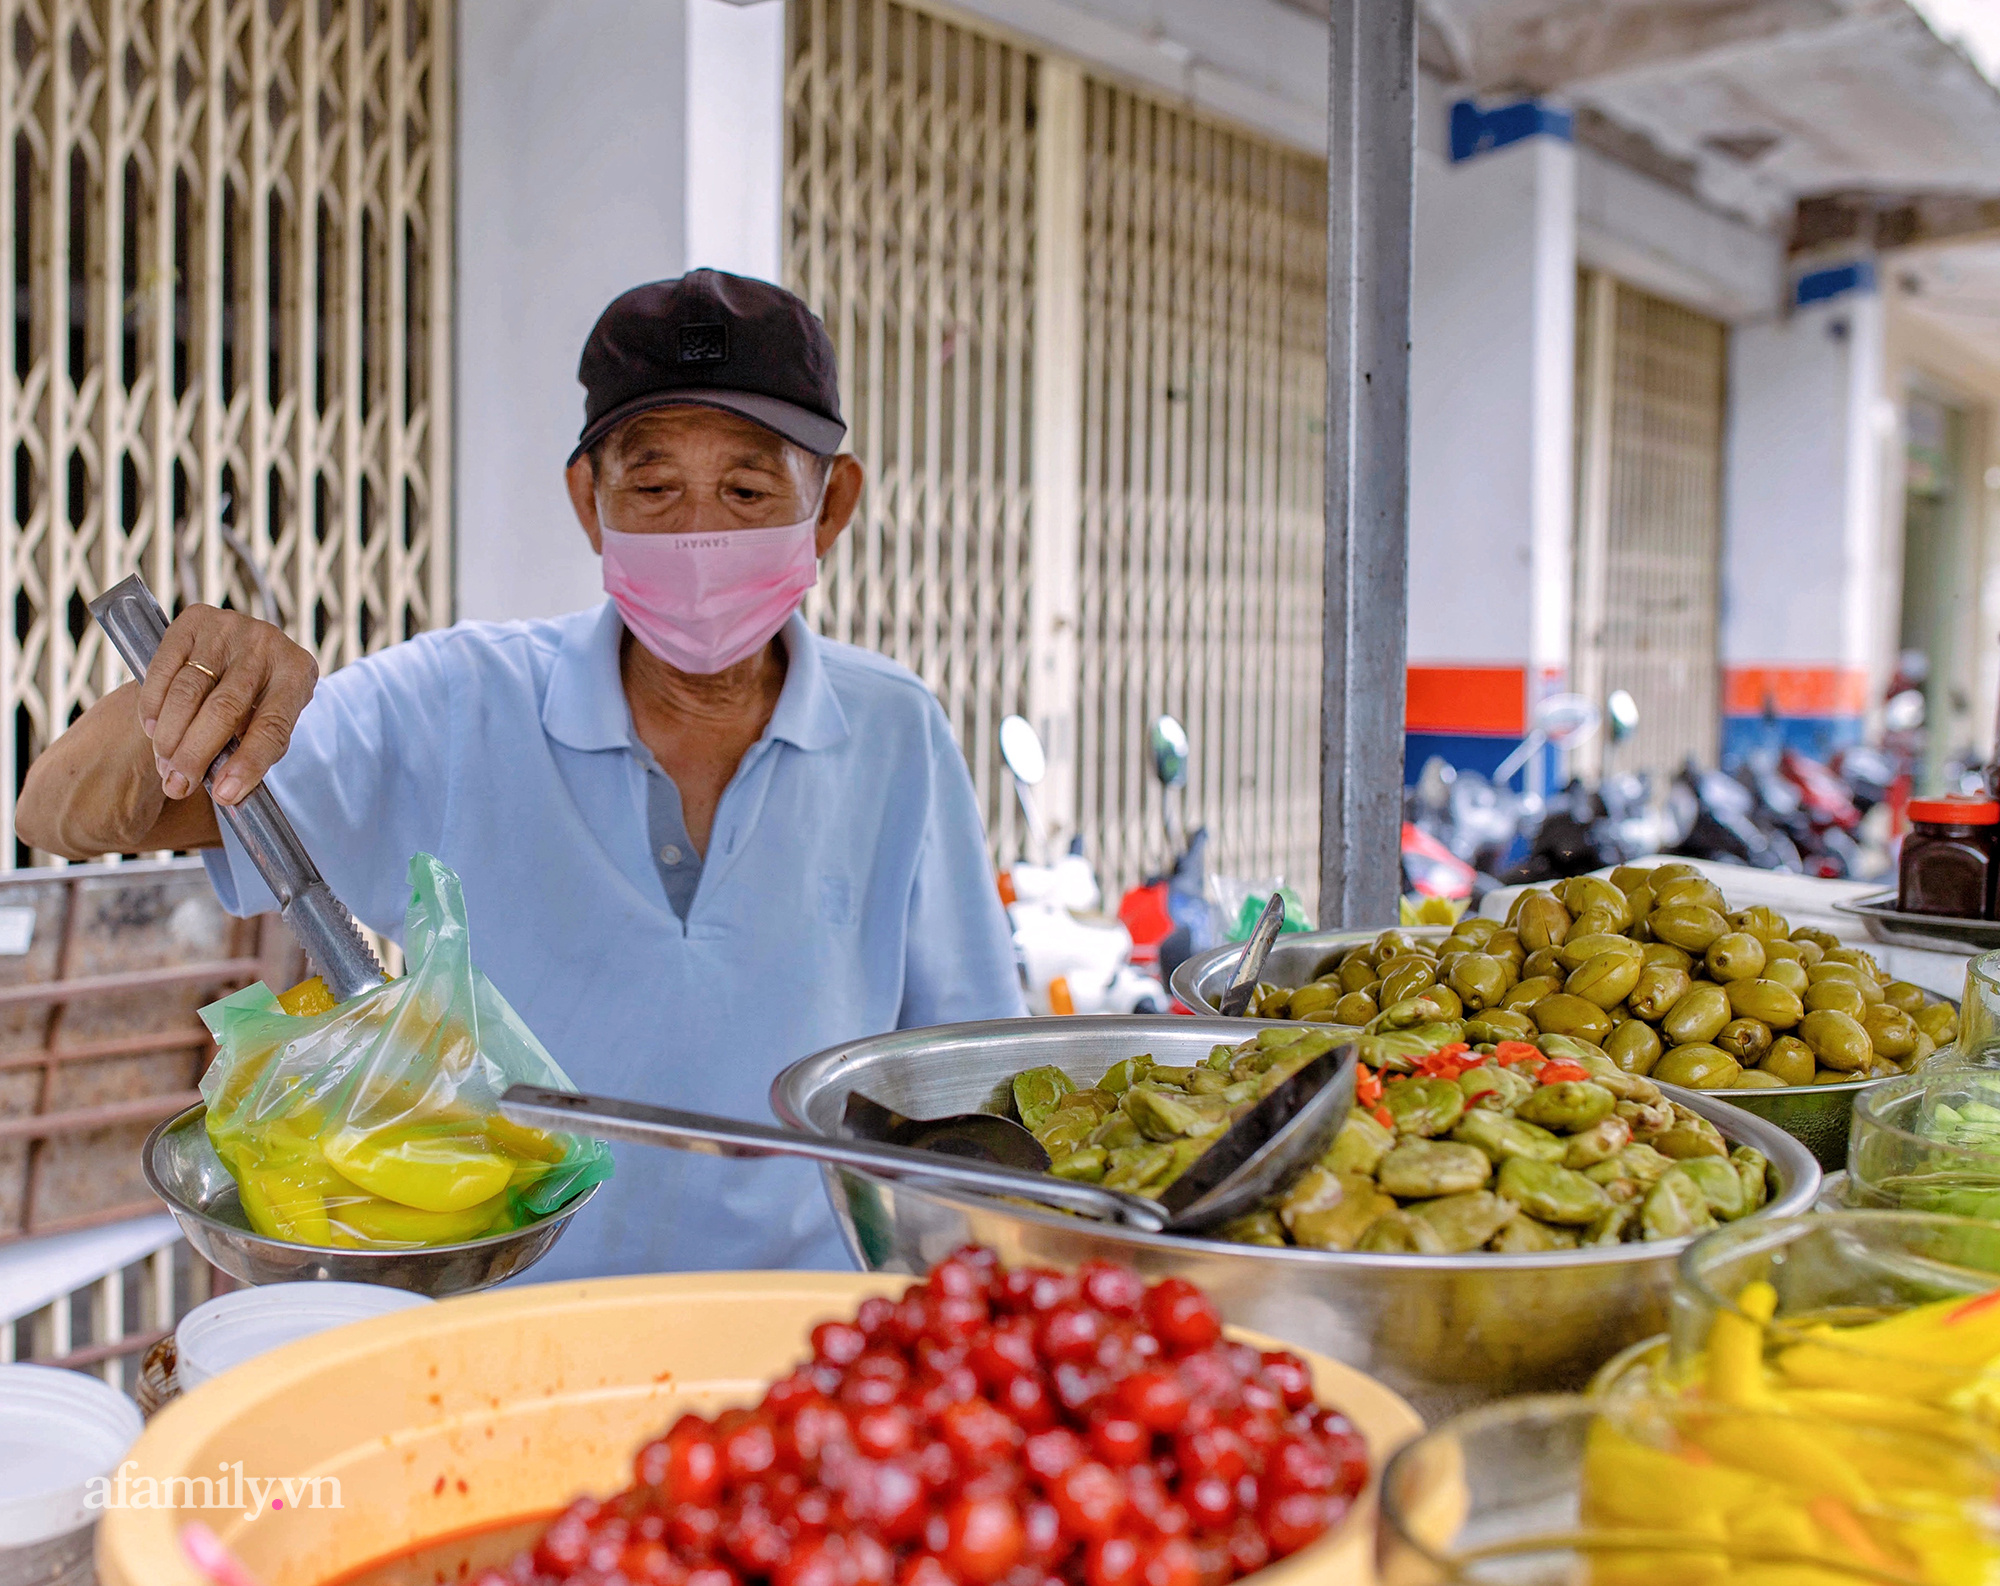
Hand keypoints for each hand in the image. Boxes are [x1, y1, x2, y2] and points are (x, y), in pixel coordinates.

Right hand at [139, 606, 317, 805]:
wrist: (242, 646)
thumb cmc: (259, 697)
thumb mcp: (269, 720)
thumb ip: (252, 751)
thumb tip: (226, 793)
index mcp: (298, 673)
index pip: (273, 726)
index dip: (248, 763)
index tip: (225, 795)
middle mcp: (267, 644)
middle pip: (224, 709)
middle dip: (196, 754)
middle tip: (178, 785)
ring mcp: (229, 628)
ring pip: (188, 691)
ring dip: (170, 735)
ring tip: (165, 766)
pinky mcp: (194, 620)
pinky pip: (164, 669)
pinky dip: (153, 705)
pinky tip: (152, 730)